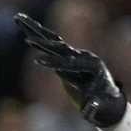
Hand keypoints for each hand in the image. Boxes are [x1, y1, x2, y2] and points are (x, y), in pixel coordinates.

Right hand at [16, 12, 126, 127]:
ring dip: (37, 32)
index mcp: (92, 67)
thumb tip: (91, 107)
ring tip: (22, 22)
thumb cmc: (103, 104)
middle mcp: (83, 56)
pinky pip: (52, 46)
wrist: (107, 97)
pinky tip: (27, 33)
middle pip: (60, 48)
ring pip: (53, 42)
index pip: (70, 64)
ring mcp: (75, 55)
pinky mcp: (68, 57)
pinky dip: (40, 39)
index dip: (55, 63)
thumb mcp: (99, 108)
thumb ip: (94, 108)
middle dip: (44, 43)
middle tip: (28, 39)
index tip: (38, 61)